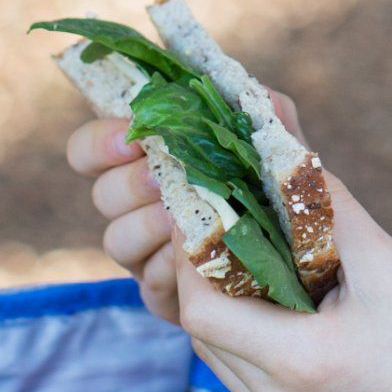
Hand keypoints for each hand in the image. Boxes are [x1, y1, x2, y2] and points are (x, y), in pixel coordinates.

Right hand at [65, 86, 318, 327]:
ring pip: (115, 239)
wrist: (300, 266)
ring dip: (145, 226)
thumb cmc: (274, 194)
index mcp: (148, 163)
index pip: (91, 148)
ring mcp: (146, 253)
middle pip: (100, 194)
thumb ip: (269, 121)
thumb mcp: (273, 153)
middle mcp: (135, 207)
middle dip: (129, 184)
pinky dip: (170, 267)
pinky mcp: (163, 293)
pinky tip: (197, 259)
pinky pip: (148, 281)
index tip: (132, 136)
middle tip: (161, 180)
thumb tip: (266, 97)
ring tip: (179, 218)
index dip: (99, 141)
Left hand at [175, 170, 391, 391]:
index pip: (202, 310)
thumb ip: (323, 203)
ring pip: (216, 357)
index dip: (193, 259)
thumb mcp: (385, 261)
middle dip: (204, 279)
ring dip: (222, 310)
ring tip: (248, 265)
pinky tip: (271, 309)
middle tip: (223, 231)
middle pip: (202, 333)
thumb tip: (276, 148)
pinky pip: (241, 379)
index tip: (206, 217)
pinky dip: (243, 341)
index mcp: (301, 366)